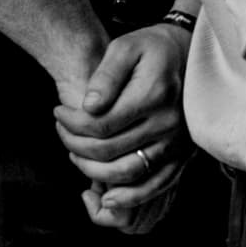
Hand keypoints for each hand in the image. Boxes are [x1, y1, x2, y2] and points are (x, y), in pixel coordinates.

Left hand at [56, 22, 190, 235]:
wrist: (187, 55)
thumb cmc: (150, 49)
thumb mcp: (125, 48)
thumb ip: (106, 75)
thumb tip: (89, 106)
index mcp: (153, 95)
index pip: (101, 124)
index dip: (72, 123)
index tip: (58, 112)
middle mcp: (168, 123)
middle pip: (110, 150)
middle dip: (75, 145)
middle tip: (61, 130)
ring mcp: (177, 142)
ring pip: (129, 173)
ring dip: (94, 171)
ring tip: (75, 155)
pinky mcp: (182, 155)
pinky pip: (157, 185)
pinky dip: (131, 197)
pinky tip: (108, 198)